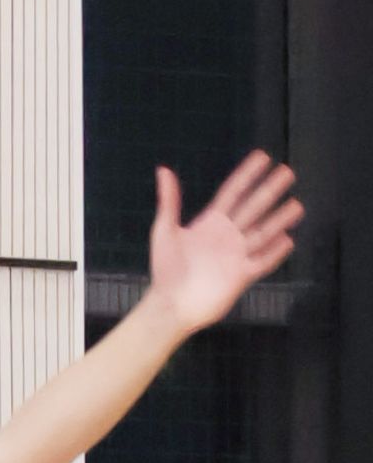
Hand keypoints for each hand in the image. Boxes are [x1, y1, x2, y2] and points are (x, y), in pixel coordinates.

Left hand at [145, 153, 301, 334]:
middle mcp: (227, 235)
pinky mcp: (242, 276)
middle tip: (288, 172)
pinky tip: (288, 240)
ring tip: (297, 205)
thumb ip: (169, 201)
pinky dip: (275, 252)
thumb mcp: (165, 231)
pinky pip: (263, 262)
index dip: (248, 175)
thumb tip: (163, 169)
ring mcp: (236, 255)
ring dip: (279, 219)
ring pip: (263, 233)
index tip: (263, 157)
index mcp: (210, 222)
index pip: (233, 192)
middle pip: (254, 207)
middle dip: (270, 190)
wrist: (170, 305)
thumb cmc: (165, 269)